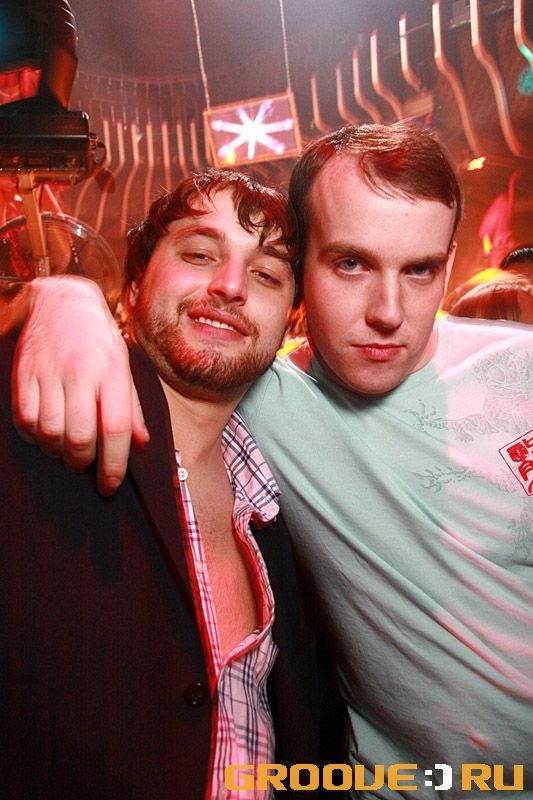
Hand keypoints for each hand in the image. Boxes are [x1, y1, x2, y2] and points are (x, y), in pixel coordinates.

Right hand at [11, 276, 148, 494]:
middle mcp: (81, 373)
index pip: (115, 428)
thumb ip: (132, 409)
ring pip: (50, 434)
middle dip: (82, 462)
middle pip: (80, 437)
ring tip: (66, 448)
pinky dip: (35, 437)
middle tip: (84, 465)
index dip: (113, 464)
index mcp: (112, 373)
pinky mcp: (24, 375)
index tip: (109, 485)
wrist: (63, 302)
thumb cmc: (99, 342)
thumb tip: (141, 446)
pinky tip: (45, 432)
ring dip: (58, 452)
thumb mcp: (125, 370)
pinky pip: (25, 421)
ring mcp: (49, 374)